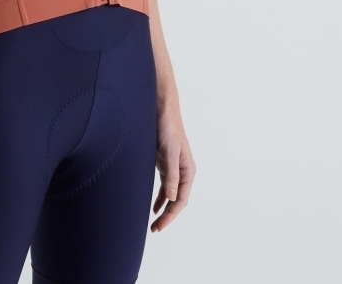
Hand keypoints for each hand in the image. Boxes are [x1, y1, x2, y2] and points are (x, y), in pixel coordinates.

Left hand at [151, 104, 193, 231]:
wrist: (162, 111)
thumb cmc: (168, 129)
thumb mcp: (170, 153)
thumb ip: (172, 175)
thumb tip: (171, 198)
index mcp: (188, 171)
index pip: (181, 200)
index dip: (170, 215)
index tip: (159, 225)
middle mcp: (183, 172)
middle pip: (176, 201)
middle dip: (166, 216)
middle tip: (154, 230)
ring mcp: (174, 169)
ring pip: (170, 196)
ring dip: (163, 210)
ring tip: (154, 224)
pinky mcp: (165, 165)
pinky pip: (164, 187)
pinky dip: (159, 199)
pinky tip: (153, 208)